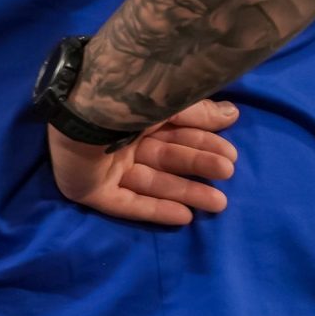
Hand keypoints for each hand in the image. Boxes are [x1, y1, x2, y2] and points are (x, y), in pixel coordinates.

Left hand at [47, 98, 239, 226]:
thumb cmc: (123, 99)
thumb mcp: (167, 102)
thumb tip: (233, 113)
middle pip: (164, 158)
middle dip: (197, 166)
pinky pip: (125, 203)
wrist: (81, 110)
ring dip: (185, 192)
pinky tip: (184, 216)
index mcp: (131, 115)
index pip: (172, 133)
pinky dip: (154, 209)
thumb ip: (197, 112)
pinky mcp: (89, 189)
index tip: (231, 155)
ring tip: (219, 203)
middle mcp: (117, 139)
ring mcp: (101, 165)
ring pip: (150, 182)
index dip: (202, 143)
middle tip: (227, 174)